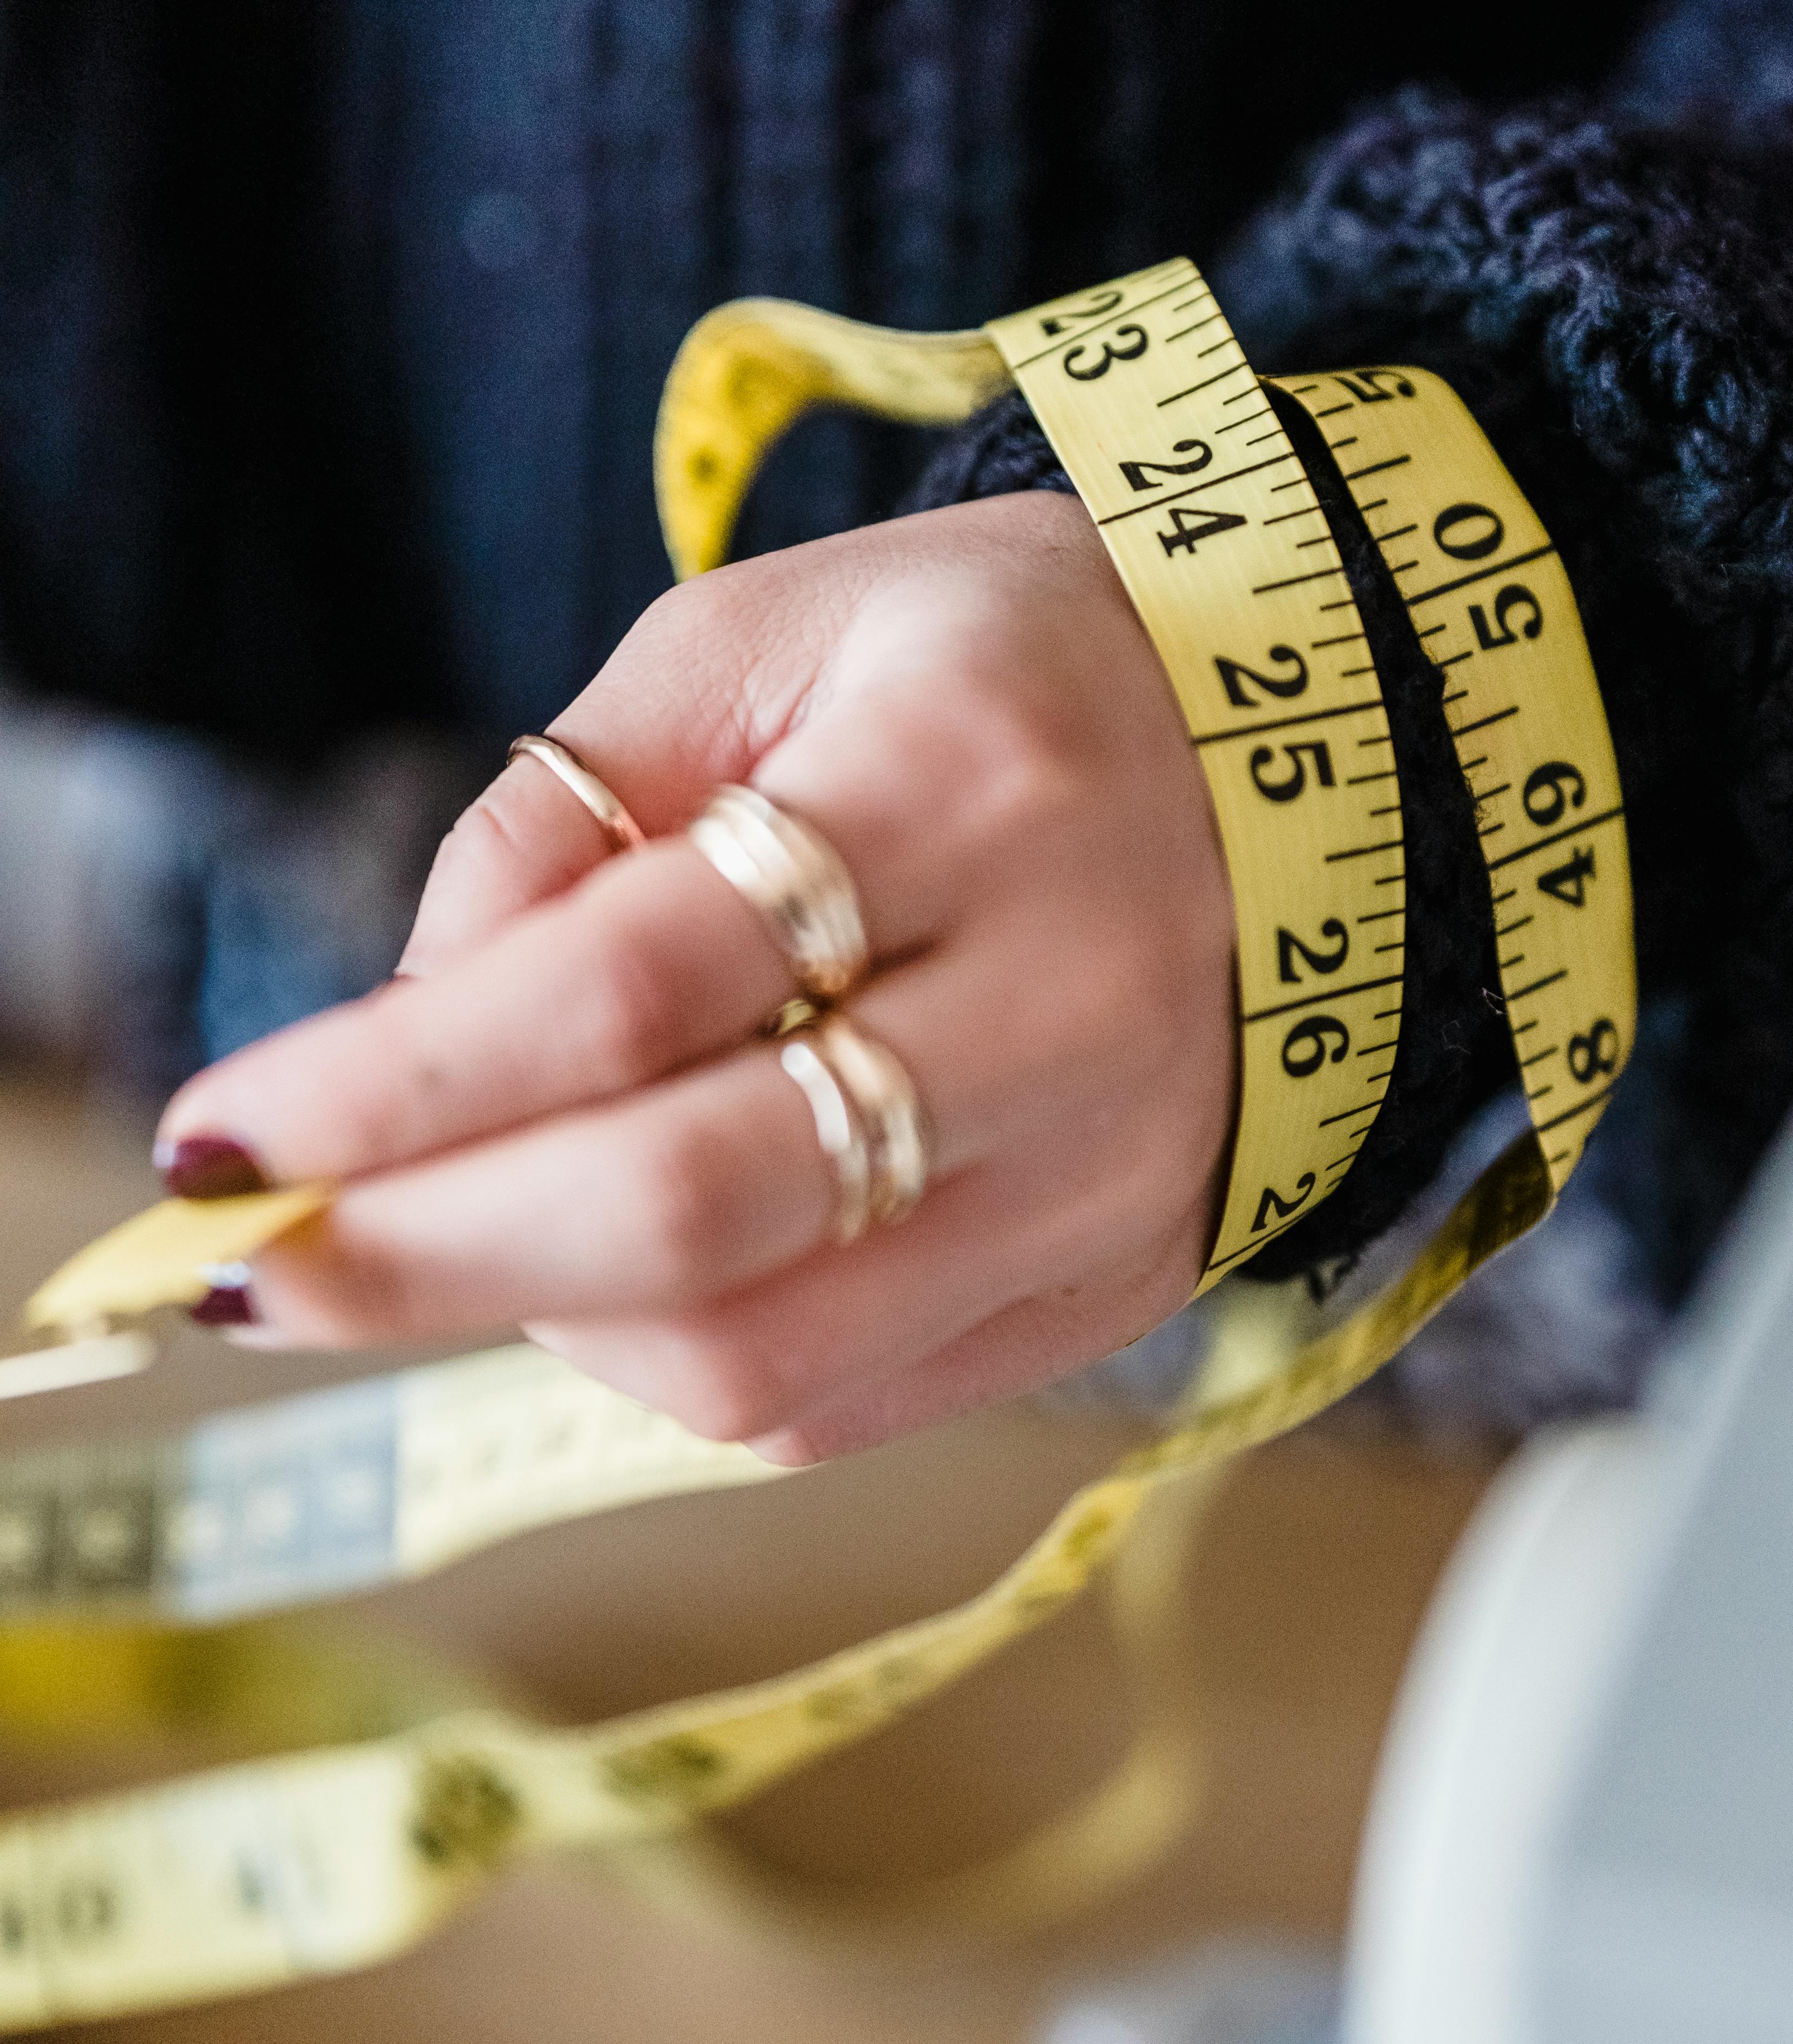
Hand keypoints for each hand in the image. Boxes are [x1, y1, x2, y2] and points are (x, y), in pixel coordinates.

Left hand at [155, 494, 1235, 1460]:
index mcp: (969, 784)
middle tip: (255, 1264)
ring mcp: (1111, 1175)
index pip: (629, 985)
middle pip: (694, 1212)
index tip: (221, 1136)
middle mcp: (1067, 1004)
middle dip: (427, 1259)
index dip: (395, 1086)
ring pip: (768, 1358)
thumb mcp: (762, 641)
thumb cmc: (995, 674)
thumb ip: (563, 821)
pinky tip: (624, 1272)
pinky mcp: (1121, 1284)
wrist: (1320, 754)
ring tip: (467, 1234)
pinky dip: (685, 1359)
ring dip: (548, 1320)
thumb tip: (405, 1037)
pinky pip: (851, 1401)